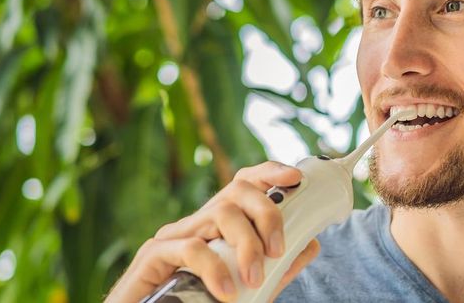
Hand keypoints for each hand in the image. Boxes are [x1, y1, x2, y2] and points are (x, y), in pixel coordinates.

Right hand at [105, 161, 321, 301]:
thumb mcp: (250, 287)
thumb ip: (278, 268)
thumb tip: (311, 243)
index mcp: (215, 228)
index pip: (242, 185)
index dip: (269, 173)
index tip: (294, 178)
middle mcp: (194, 225)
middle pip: (236, 191)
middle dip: (267, 214)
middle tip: (278, 250)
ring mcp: (172, 238)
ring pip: (219, 213)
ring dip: (246, 244)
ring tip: (254, 278)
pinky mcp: (152, 257)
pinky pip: (190, 248)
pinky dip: (214, 269)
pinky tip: (227, 292)